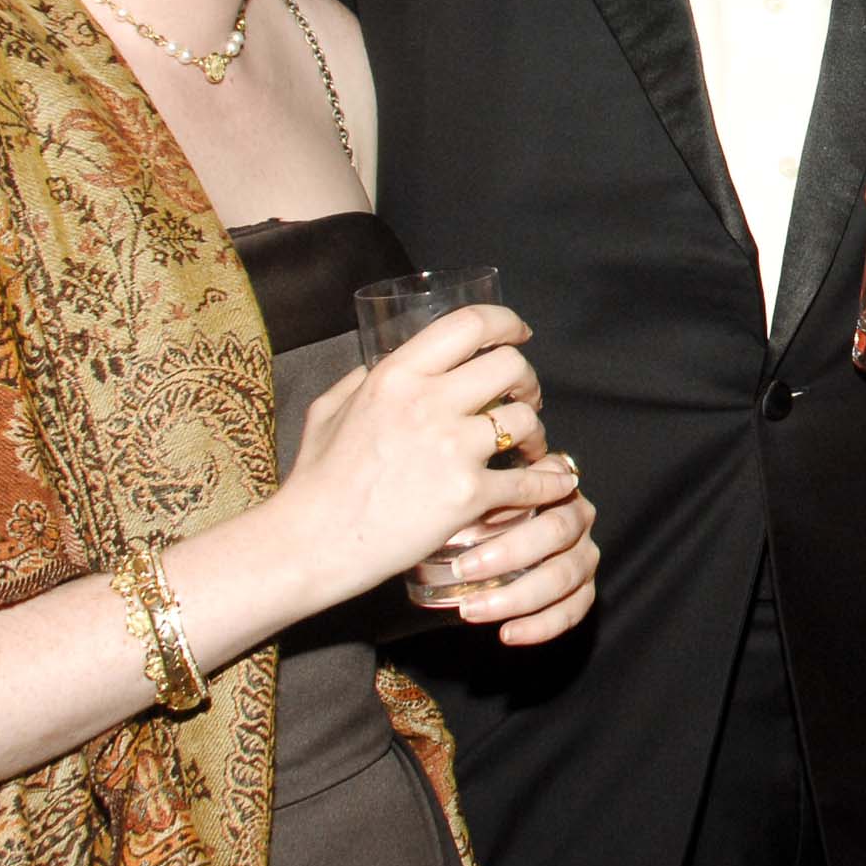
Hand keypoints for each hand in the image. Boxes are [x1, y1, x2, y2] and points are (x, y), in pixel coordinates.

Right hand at [267, 304, 570, 604]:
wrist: (311, 543)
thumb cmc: (316, 481)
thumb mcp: (328, 411)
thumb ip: (358, 381)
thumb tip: (376, 365)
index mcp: (396, 375)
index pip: (469, 324)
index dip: (506, 323)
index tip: (519, 334)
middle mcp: (427, 403)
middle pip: (511, 366)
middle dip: (527, 382)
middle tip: (524, 400)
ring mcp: (451, 449)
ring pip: (526, 421)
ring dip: (535, 434)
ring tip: (526, 448)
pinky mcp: (468, 496)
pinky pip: (531, 480)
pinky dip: (551, 482)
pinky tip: (553, 483)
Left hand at [427, 455, 599, 646]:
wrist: (504, 547)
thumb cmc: (486, 515)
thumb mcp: (480, 497)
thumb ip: (480, 493)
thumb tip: (455, 499)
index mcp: (556, 487)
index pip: (543, 491)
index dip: (509, 505)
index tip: (469, 525)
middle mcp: (580, 517)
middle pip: (556, 532)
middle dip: (508, 553)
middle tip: (462, 570)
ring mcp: (585, 555)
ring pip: (563, 576)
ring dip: (516, 597)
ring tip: (471, 610)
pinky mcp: (585, 589)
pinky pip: (573, 611)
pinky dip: (540, 626)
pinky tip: (507, 634)